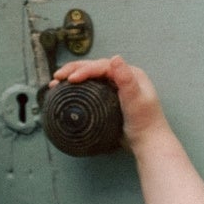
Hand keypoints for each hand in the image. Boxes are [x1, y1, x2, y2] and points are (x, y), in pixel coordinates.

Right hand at [50, 54, 165, 151]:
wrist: (148, 144)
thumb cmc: (145, 123)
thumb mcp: (136, 100)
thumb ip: (126, 80)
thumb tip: (115, 58)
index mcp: (130, 73)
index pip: (103, 66)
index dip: (85, 69)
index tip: (70, 79)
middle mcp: (122, 78)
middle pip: (94, 69)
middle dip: (73, 71)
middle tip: (56, 78)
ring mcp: (115, 90)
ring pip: (90, 79)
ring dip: (72, 79)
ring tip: (55, 84)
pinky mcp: (109, 101)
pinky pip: (90, 91)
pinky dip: (78, 91)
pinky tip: (66, 94)